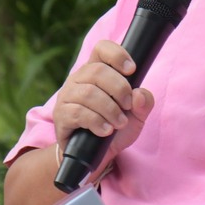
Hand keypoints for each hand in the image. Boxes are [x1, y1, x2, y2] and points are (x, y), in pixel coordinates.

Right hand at [53, 39, 155, 168]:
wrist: (96, 155)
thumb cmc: (115, 128)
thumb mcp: (137, 116)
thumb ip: (143, 103)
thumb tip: (139, 94)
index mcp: (96, 71)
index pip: (102, 49)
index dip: (117, 54)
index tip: (132, 70)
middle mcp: (79, 79)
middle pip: (97, 70)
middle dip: (119, 89)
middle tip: (128, 106)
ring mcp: (67, 96)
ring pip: (88, 93)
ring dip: (110, 109)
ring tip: (119, 123)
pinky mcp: (61, 116)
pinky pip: (78, 113)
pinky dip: (97, 122)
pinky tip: (105, 130)